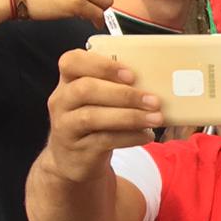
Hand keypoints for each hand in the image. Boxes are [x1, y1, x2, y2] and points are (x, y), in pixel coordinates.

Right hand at [45, 47, 161, 179]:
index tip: (131, 74)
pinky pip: (103, 140)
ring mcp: (65, 126)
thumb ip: (117, 87)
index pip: (71, 62)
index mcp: (68, 81)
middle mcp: (61, 101)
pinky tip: (147, 135)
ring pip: (92, 116)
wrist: (74, 159)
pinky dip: (129, 137)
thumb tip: (159, 83)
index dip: (101, 65)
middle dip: (124, 94)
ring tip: (156, 118)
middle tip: (154, 100)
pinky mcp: (77, 148)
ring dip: (130, 116)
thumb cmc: (95, 119)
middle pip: (85, 89)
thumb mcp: (99, 100)